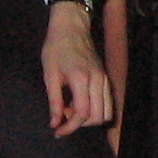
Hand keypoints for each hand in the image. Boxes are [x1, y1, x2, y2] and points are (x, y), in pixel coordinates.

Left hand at [41, 5, 111, 136]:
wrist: (71, 26)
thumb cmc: (56, 48)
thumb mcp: (49, 75)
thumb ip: (54, 101)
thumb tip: (55, 124)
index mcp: (81, 79)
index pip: (83, 114)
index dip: (70, 127)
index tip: (57, 131)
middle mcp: (98, 80)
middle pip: (98, 117)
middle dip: (80, 123)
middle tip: (63, 115)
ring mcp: (104, 78)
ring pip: (107, 111)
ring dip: (90, 117)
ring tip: (71, 108)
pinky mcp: (105, 77)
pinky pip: (107, 101)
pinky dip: (95, 108)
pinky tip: (79, 101)